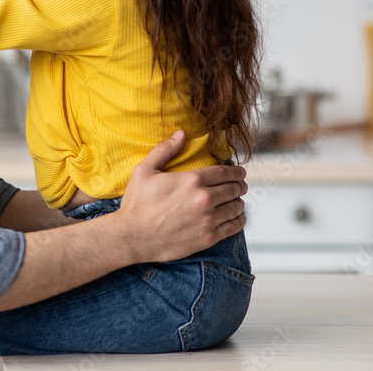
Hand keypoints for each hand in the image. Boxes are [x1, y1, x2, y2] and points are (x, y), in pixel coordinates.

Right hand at [112, 129, 246, 263]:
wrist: (132, 236)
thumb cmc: (137, 204)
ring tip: (237, 201)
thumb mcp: (144, 170)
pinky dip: (238, 221)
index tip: (240, 172)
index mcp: (192, 180)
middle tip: (240, 185)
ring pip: (236, 207)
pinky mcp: (208, 238)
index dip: (236, 171)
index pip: (225, 172)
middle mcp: (204, 199)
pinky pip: (233, 227)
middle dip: (239, 185)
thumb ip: (164, 150)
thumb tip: (180, 134)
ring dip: (239, 202)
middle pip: (233, 188)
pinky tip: (237, 218)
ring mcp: (208, 220)